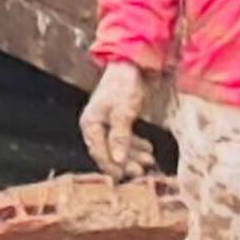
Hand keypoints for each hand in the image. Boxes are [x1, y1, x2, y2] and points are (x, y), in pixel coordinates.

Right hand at [82, 60, 154, 177]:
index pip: (99, 152)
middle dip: (125, 163)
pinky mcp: (117, 119)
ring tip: (149, 161)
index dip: (113, 166)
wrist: (132, 64)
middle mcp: (95, 126)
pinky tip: (147, 149)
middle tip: (142, 172)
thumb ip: (120, 138)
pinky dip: (135, 145)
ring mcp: (106, 123)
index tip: (128, 176)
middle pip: (107, 152)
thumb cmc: (125, 86)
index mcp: (90, 124)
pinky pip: (124, 138)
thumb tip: (118, 161)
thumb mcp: (124, 112)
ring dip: (132, 155)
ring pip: (117, 146)